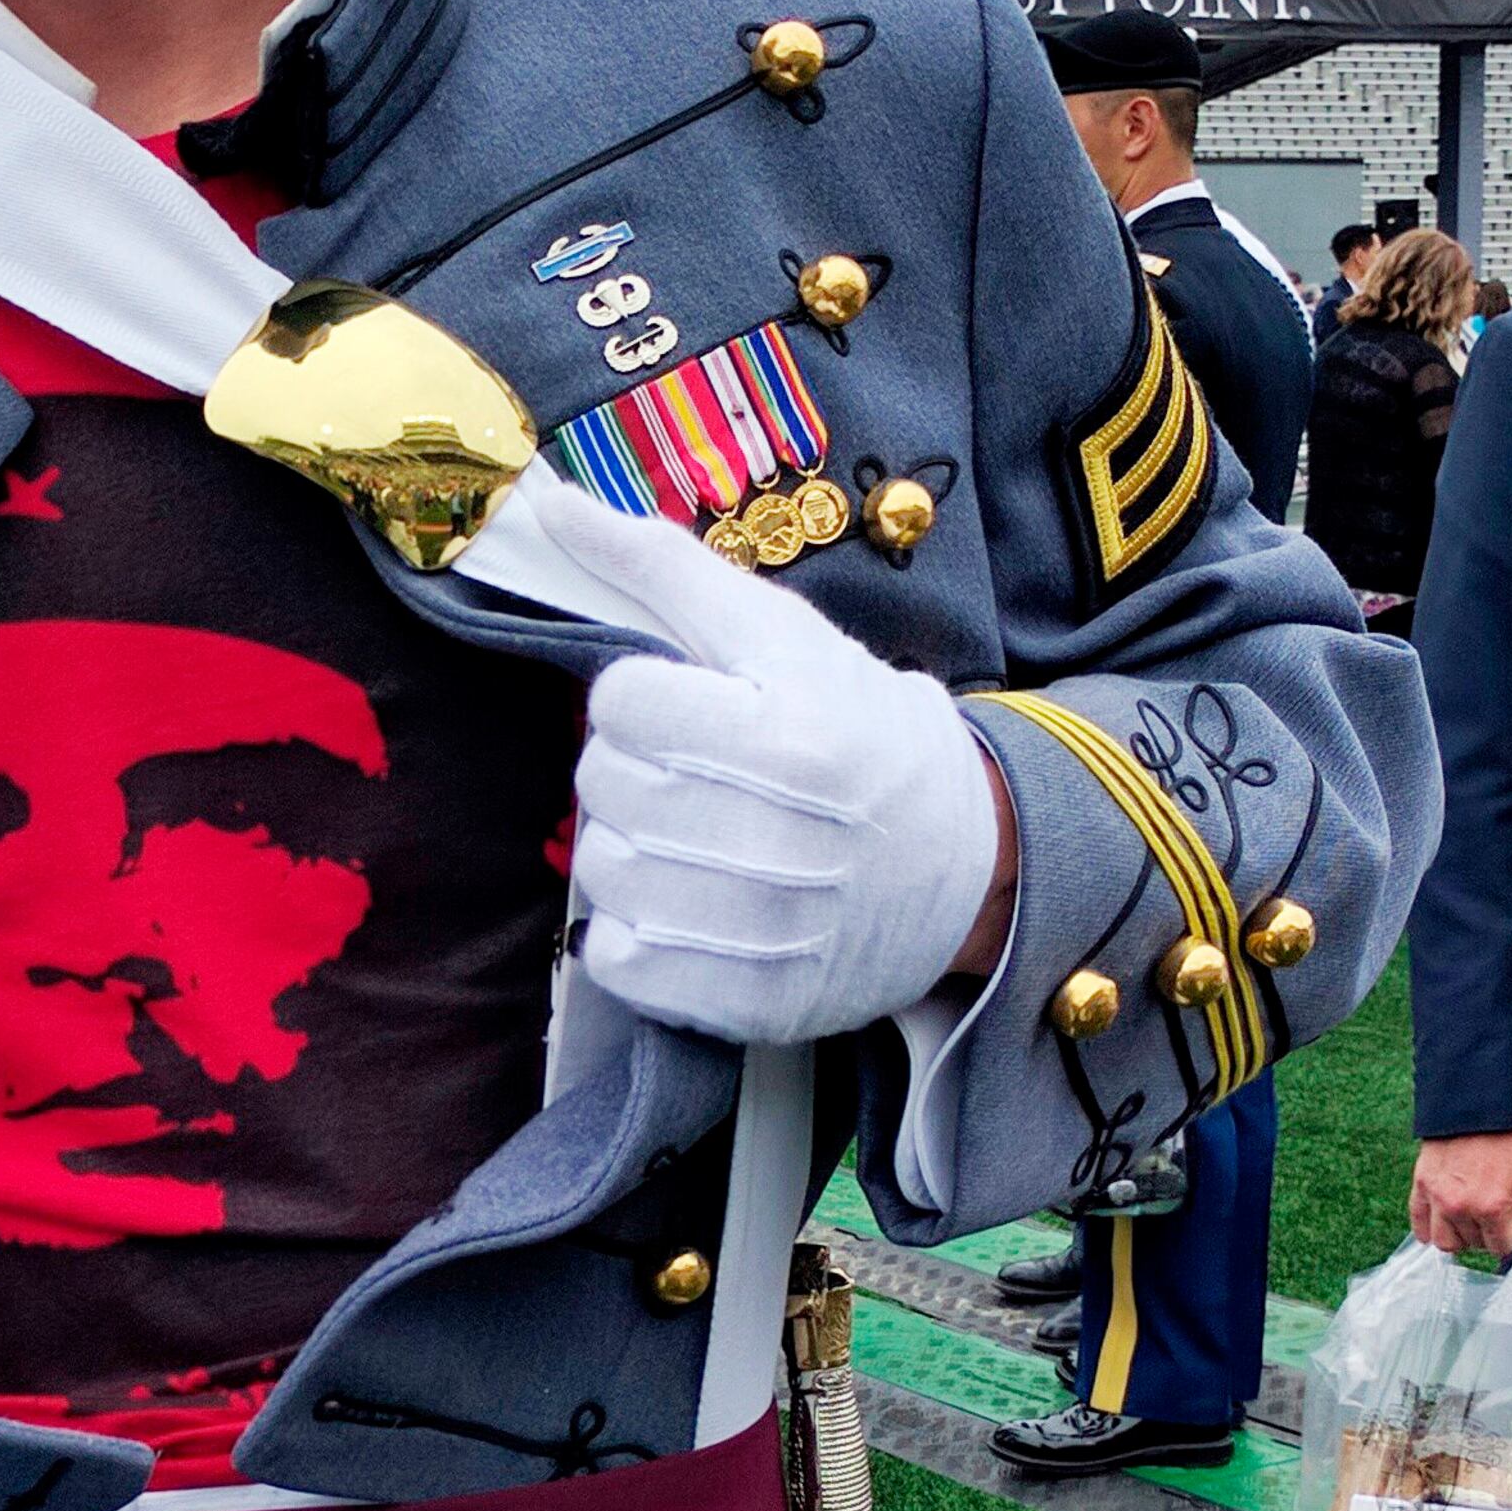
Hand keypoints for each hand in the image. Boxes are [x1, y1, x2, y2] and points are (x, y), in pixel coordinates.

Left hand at [561, 508, 1002, 1045]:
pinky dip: (635, 934)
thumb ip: (659, 565)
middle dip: (633, 769)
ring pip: (600, 875)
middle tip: (695, 775)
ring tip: (693, 838)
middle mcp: (780, 840)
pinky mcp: (752, 1003)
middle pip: (601, 785)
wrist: (963, 860)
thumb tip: (548, 507)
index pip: (620, 700)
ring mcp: (767, 933)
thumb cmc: (858, 729)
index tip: (692, 708)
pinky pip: (619, 962)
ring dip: (629, 850)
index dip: (644, 696)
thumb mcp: (779, 633)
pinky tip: (690, 905)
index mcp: (790, 736)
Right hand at [1410, 1130, 1511, 1258]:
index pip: (1500, 1248)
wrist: (1481, 1105)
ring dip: (1459, 1236)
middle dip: (1485, 1236)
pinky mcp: (1421, 1184)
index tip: (1510, 1231)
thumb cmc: (1511, 1137)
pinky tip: (1441, 1225)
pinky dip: (1428, 1231)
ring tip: (1469, 1222)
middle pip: (1473, 1244)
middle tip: (1492, 1220)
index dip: (1508, 1240)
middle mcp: (1461, 1206)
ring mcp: (1437, 1197)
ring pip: (1445, 1242)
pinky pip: (1419, 1223)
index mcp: (1493, 1206)